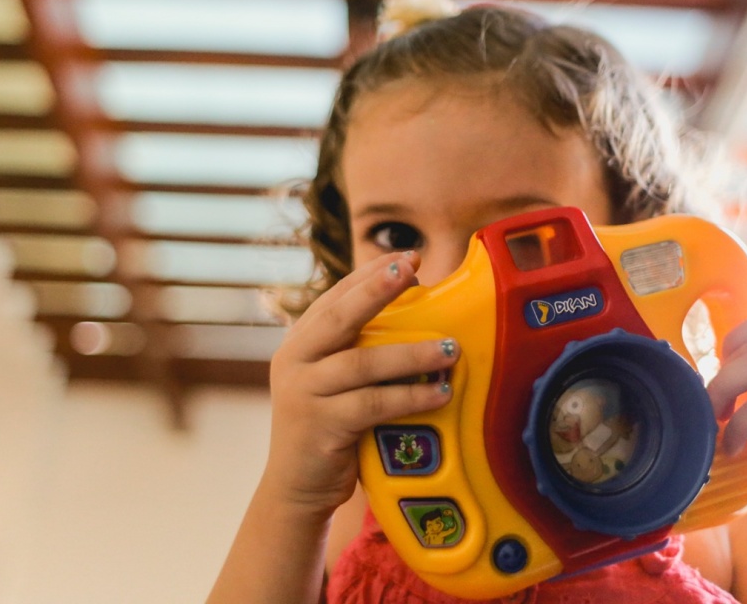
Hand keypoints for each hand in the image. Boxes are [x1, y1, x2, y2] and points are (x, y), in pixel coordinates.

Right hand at [262, 251, 459, 516]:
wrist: (297, 488)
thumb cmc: (331, 426)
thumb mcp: (336, 379)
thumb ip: (360, 349)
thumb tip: (421, 314)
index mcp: (301, 341)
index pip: (336, 297)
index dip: (371, 276)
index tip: (409, 259)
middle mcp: (295, 359)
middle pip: (340, 317)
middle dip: (377, 290)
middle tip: (413, 270)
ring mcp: (304, 392)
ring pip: (362, 362)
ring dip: (411, 353)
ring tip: (451, 348)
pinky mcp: (321, 426)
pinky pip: (372, 404)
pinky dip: (409, 397)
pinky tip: (440, 394)